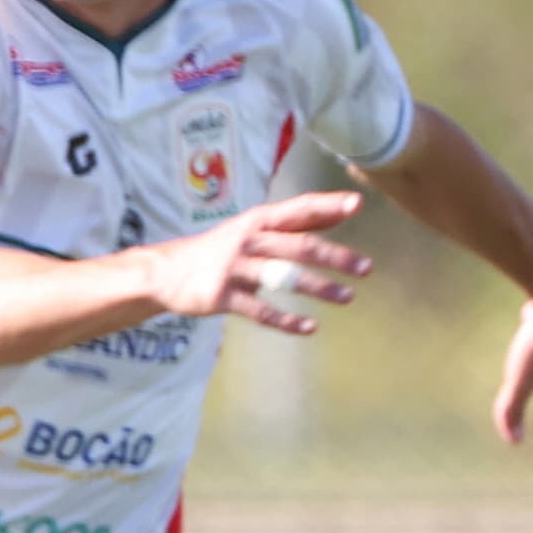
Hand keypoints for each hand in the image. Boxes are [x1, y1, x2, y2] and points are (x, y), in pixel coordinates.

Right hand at [137, 189, 371, 334]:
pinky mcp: (220, 296)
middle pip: (297, 246)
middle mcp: (247, 240)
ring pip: (282, 277)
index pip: (297, 209)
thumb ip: (300, 221)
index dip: (327, 205)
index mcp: (258, 221)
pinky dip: (286, 320)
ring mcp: (233, 268)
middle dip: (334, 257)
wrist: (166, 272)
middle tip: (366, 268)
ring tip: (347, 297)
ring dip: (318, 288)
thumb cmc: (222, 248)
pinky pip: (259, 310)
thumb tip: (346, 210)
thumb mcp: (256, 229)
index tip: (357, 204)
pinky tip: (309, 328)